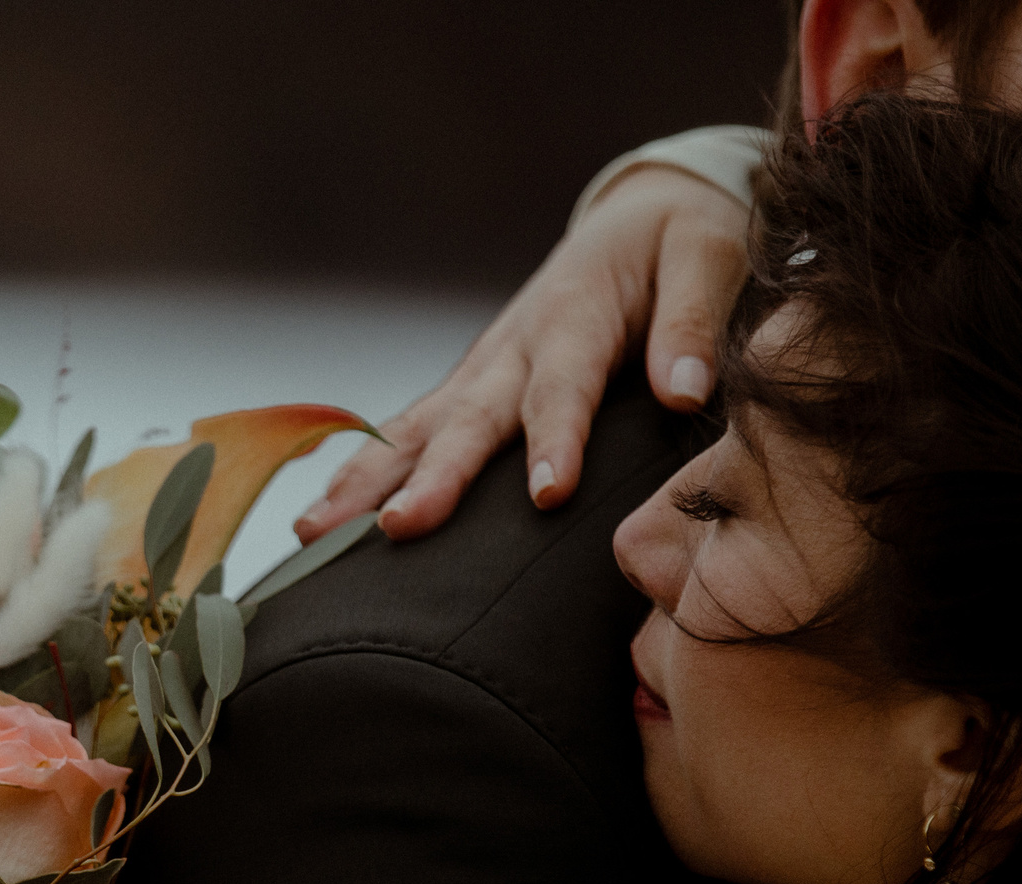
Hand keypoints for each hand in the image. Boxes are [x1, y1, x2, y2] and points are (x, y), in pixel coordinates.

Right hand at [296, 165, 750, 544]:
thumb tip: (683, 394)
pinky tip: (320, 518)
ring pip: (416, 429)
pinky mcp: (466, 386)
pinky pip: (407, 432)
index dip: (554, 441)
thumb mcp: (705, 257)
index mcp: (576, 317)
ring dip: (364, 481)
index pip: (562, 387)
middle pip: (469, 419)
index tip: (546, 497)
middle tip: (397, 527)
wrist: (636, 212)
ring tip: (317, 533)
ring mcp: (481, 368)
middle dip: (431, 477)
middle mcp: (514, 346)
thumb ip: (690, 325)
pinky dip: (360, 471)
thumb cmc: (680, 239)